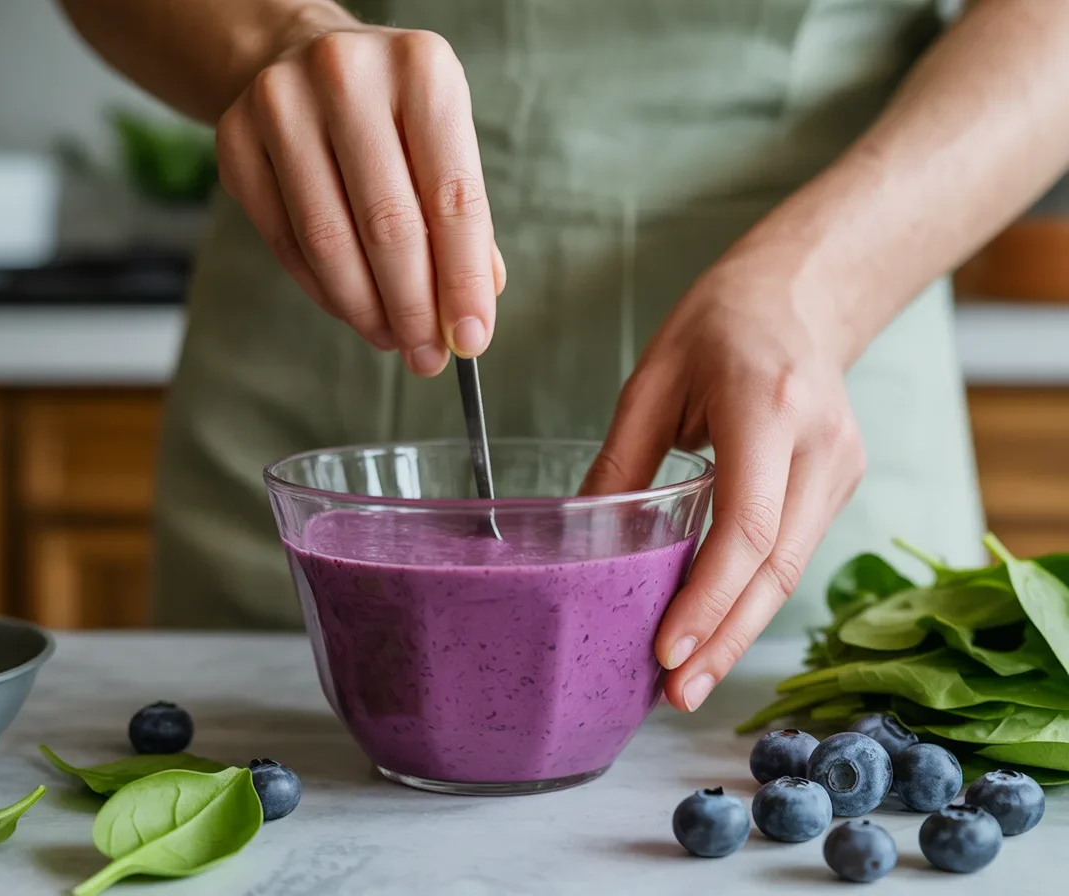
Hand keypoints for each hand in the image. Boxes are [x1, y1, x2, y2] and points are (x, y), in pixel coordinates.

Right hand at [215, 22, 504, 375]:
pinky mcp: (235, 139)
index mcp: (421, 70)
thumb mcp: (444, 141)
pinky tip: (351, 309)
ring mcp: (281, 103)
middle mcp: (347, 74)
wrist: (300, 55)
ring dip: (366, 307)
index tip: (470, 338)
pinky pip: (284, 240)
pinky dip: (323, 289)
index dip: (463, 280)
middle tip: (426, 355)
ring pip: (328, 239)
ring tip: (391, 338)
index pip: (453, 198)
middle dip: (413, 306)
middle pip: (388, 225)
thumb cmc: (391, 112)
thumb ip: (465, 221)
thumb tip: (474, 308)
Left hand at [581, 251, 866, 711]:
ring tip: (690, 675)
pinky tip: (717, 622)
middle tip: (678, 693)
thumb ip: (623, 463)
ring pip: (792, 569)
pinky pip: (795, 549)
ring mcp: (842, 465)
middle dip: (725, 637)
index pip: (747, 524)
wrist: (797, 297)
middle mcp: (821, 442)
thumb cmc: (718, 326)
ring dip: (740, 626)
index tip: (669, 650)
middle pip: (777, 566)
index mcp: (769, 405)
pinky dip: (754, 593)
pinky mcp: (841, 481)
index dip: (709, 597)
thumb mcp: (651, 379)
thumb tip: (584, 543)